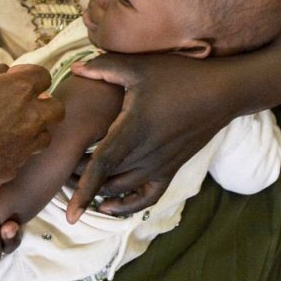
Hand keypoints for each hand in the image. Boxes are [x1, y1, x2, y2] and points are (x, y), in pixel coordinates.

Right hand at [0, 32, 64, 198]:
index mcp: (19, 89)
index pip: (43, 75)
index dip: (30, 73)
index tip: (13, 75)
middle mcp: (30, 117)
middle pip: (56, 108)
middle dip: (44, 102)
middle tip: (22, 101)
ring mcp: (24, 146)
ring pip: (46, 135)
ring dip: (36, 128)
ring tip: (15, 125)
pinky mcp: (14, 168)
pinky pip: (26, 157)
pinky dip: (19, 150)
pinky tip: (0, 148)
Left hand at [66, 53, 239, 220]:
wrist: (221, 92)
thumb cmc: (179, 76)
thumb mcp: (139, 67)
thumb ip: (104, 68)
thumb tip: (75, 70)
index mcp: (133, 131)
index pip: (101, 167)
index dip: (82, 190)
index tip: (68, 213)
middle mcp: (146, 155)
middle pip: (105, 180)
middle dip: (80, 182)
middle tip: (59, 172)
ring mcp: (160, 165)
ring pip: (122, 190)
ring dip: (98, 193)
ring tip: (76, 184)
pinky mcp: (171, 168)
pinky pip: (147, 197)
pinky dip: (127, 206)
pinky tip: (108, 206)